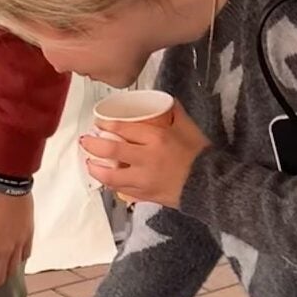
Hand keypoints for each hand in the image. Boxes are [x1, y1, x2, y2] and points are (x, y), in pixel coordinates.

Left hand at [81, 102, 210, 208]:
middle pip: (110, 151)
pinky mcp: (145, 195)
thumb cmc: (200, 154)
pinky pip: (122, 191)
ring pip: (111, 177)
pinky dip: (112, 184)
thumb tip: (162, 100)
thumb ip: (173, 112)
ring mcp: (143, 180)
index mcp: (156, 138)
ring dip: (96, 170)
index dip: (106, 125)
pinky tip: (108, 180)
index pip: (122, 129)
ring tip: (90, 164)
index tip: (98, 123)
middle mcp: (146, 159)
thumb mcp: (187, 127)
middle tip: (86, 141)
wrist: (210, 185)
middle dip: (93, 145)